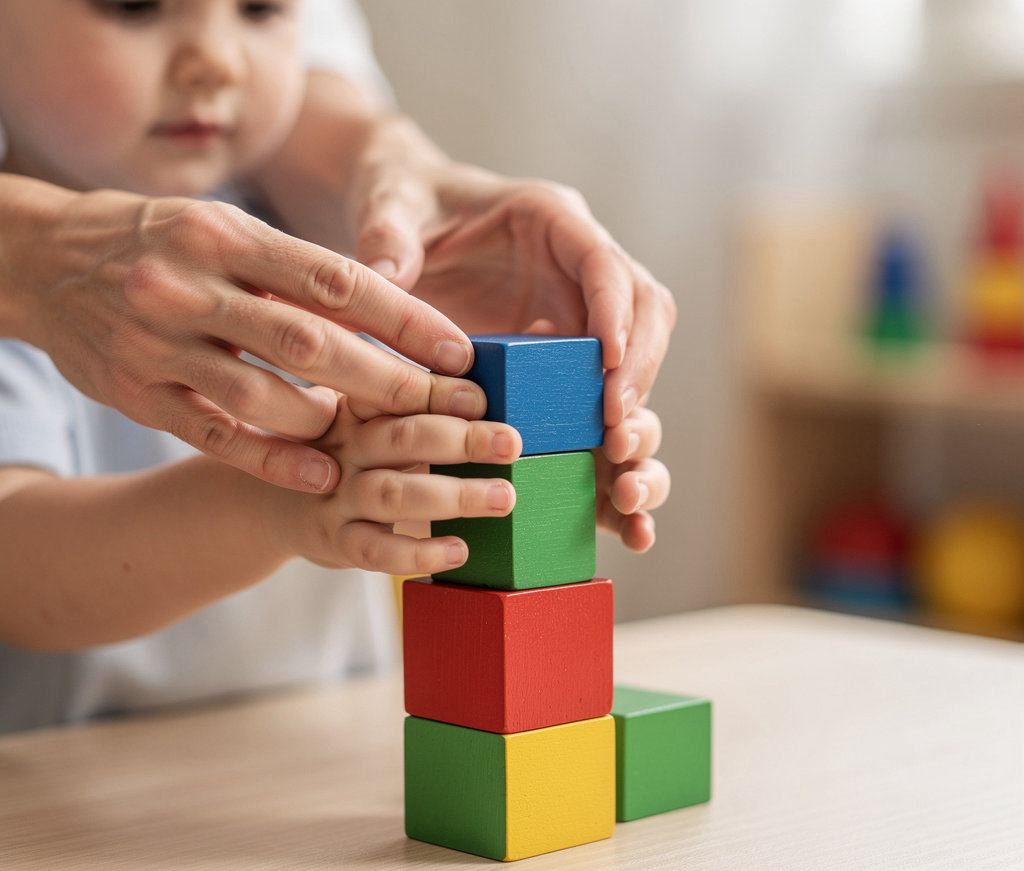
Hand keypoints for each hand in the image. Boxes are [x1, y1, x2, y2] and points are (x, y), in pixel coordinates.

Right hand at [2, 176, 484, 493]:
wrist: (46, 258)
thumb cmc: (162, 244)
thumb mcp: (226, 233)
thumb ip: (295, 272)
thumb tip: (388, 313)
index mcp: (226, 235)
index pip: (334, 279)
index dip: (404, 319)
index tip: (458, 351)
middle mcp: (191, 285)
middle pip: (308, 340)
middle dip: (386, 380)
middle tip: (446, 406)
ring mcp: (161, 343)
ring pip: (261, 394)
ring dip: (326, 421)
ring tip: (363, 434)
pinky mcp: (141, 393)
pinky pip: (216, 437)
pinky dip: (273, 460)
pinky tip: (318, 476)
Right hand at [264, 395, 523, 574]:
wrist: (270, 502)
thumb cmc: (353, 447)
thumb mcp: (383, 406)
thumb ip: (455, 378)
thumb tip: (543, 326)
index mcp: (359, 402)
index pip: (399, 390)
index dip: (441, 392)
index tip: (483, 396)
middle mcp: (346, 443)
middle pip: (402, 436)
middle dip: (460, 438)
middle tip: (510, 443)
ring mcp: (337, 494)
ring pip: (394, 494)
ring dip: (453, 496)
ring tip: (503, 497)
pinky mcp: (335, 540)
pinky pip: (376, 550)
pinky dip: (419, 552)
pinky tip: (459, 550)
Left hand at [341, 120, 675, 547]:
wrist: (407, 222)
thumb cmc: (406, 202)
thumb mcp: (389, 207)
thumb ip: (388, 234)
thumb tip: (382, 272)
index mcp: (553, 221)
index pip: (605, 265)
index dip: (617, 314)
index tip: (609, 367)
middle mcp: (581, 273)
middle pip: (645, 320)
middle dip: (639, 379)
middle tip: (616, 433)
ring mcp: (580, 321)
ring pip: (638, 370)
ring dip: (639, 425)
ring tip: (625, 481)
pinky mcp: (568, 365)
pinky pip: (606, 409)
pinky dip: (619, 457)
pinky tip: (623, 512)